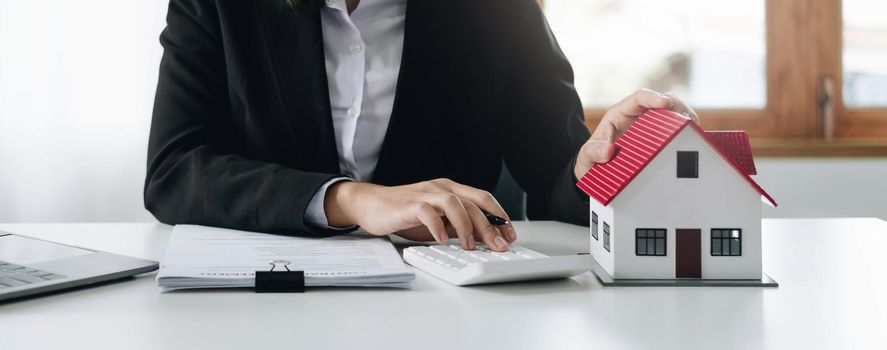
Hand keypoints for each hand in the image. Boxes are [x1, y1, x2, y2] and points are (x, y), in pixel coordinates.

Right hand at [324, 179, 517, 251]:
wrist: (370, 205)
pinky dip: (437, 226)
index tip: (510, 234)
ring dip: (466, 226)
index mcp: (451, 189)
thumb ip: (456, 226)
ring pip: (454, 204)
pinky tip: (441, 239)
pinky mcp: (409, 204)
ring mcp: (425, 194)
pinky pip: (427, 212)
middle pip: (473, 203)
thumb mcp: (437, 220)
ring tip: (470, 245)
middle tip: (499, 246)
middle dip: (490, 226)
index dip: (499, 216)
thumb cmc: (404, 213)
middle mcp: (441, 188)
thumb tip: (481, 240)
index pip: (483, 199)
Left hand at [574, 89, 698, 178]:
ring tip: (694, 133)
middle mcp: (639, 117)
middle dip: (678, 108)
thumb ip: (592, 152)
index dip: (654, 97)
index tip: (666, 104)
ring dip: (687, 121)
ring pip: (675, 116)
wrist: (597, 173)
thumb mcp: (586, 157)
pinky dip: (687, 136)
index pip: (639, 97)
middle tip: (688, 122)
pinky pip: (678, 133)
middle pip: (664, 102)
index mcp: (620, 114)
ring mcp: (653, 128)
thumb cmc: (591, 160)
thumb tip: (608, 151)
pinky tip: (694, 144)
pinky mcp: (662, 140)